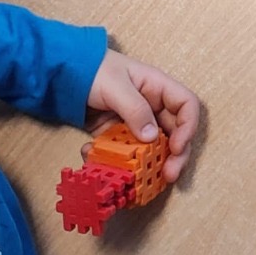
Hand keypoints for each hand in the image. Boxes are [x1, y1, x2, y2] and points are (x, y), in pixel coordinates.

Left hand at [86, 51, 200, 182]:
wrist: (68, 77)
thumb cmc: (95, 71)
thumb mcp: (115, 86)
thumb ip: (134, 109)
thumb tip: (151, 137)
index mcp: (158, 89)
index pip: (186, 105)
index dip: (188, 127)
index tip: (177, 147)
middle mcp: (153, 108)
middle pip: (176, 133)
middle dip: (176, 156)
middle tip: (169, 175)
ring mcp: (137, 125)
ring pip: (154, 149)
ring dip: (151, 167)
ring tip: (142, 183)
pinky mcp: (120, 138)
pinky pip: (128, 156)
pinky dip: (122, 165)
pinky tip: (107, 168)